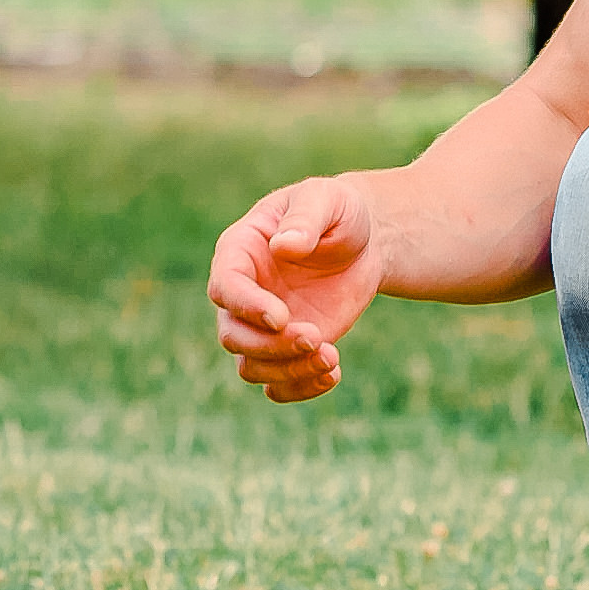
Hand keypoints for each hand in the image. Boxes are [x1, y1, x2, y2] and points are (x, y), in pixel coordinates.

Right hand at [207, 177, 383, 402]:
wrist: (363, 240)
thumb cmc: (336, 211)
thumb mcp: (325, 200)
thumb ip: (304, 220)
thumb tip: (284, 246)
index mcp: (239, 252)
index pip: (225, 287)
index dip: (246, 306)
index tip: (281, 317)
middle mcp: (243, 293)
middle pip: (233, 335)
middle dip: (271, 345)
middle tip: (317, 336)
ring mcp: (262, 326)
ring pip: (251, 366)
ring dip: (288, 371)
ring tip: (332, 358)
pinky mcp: (286, 349)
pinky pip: (276, 385)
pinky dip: (299, 389)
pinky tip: (333, 373)